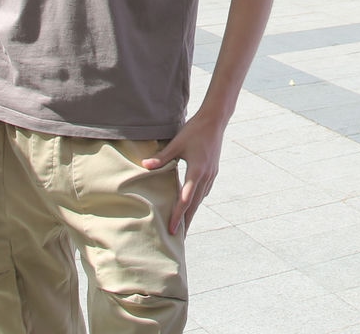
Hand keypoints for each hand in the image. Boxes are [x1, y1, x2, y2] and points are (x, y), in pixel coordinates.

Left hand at [141, 111, 227, 233]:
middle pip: (195, 205)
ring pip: (200, 199)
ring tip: (183, 225)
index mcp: (197, 172)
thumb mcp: (177, 143)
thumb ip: (162, 157)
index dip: (178, 216)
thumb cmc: (195, 130)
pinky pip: (203, 191)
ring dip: (191, 213)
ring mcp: (211, 175)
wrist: (215, 120)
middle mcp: (206, 177)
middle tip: (179, 240)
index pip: (185, 200)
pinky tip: (191, 204)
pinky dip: (196, 201)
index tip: (172, 230)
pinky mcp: (213, 172)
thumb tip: (144, 166)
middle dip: (186, 222)